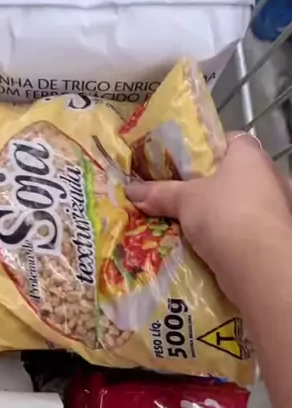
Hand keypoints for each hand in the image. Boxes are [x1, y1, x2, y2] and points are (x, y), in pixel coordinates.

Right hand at [126, 133, 291, 305]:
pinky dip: (227, 239)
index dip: (206, 150)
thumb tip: (130, 190)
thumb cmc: (225, 214)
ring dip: (217, 216)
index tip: (183, 164)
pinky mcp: (275, 240)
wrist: (262, 266)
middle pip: (233, 176)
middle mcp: (270, 178)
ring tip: (185, 225)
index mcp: (251, 155)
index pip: (230, 141)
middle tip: (177, 197)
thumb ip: (160, 193)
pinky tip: (204, 247)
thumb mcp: (185, 200)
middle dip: (207, 188)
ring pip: (239, 207)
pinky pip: (245, 232)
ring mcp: (277, 210)